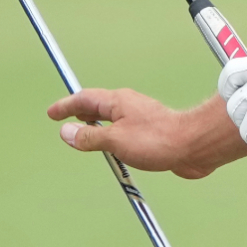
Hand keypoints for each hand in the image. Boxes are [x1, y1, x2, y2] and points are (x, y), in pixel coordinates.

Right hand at [46, 90, 246, 179]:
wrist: (194, 146)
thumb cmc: (158, 140)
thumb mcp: (116, 140)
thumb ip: (90, 136)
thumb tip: (67, 132)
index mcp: (118, 102)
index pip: (84, 99)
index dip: (66, 106)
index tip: (52, 113)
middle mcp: (129, 106)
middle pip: (97, 105)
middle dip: (79, 112)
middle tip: (64, 118)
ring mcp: (141, 119)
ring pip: (111, 119)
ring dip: (95, 124)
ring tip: (84, 132)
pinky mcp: (151, 134)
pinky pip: (123, 132)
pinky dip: (110, 136)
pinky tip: (113, 148)